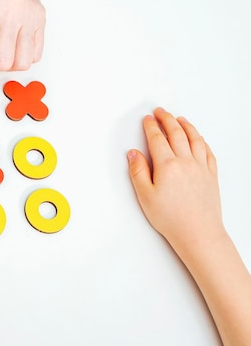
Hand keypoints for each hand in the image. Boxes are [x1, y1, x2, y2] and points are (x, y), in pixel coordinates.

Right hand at [127, 108, 225, 255]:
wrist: (198, 233)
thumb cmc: (171, 218)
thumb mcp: (145, 196)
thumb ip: (138, 171)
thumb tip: (133, 154)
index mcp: (167, 165)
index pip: (157, 139)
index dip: (151, 126)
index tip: (147, 119)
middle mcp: (186, 162)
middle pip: (176, 133)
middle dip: (167, 119)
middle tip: (161, 112)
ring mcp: (201, 167)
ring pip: (194, 139)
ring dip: (186, 125)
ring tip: (180, 119)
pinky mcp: (211, 175)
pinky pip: (207, 151)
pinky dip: (201, 140)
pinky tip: (199, 139)